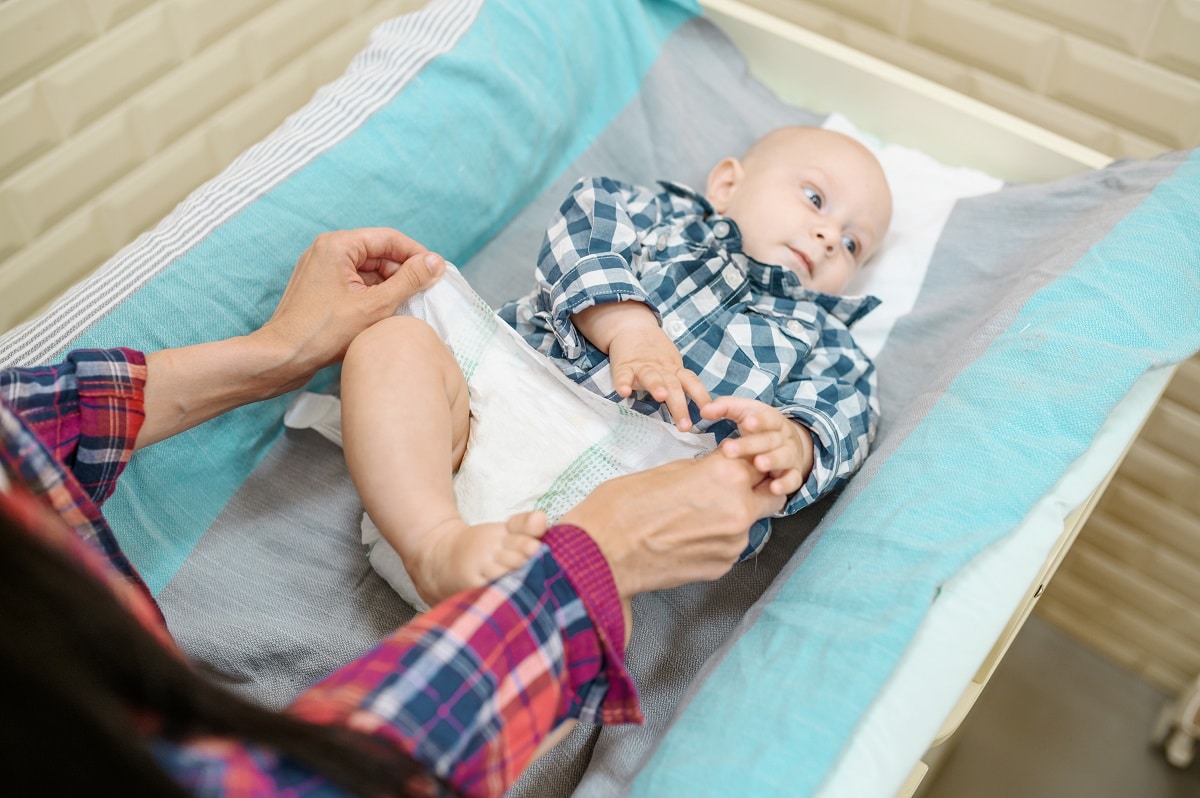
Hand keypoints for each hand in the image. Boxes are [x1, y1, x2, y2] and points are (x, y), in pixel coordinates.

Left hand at [136, 228, 443, 448]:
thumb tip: (436, 263)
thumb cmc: (323, 333)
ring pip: (368, 270)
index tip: (437, 273)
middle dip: (403, 272)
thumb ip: (408, 281)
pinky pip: (355, 284)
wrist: (281, 359)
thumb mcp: (374, 306)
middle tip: (426, 293)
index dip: (417, 254)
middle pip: (378, 253)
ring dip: (390, 285)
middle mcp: (327, 250)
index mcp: (338, 245)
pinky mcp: (320, 289)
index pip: (389, 238)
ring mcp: (321, 270)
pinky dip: (374, 295)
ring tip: (408, 306)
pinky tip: (386, 314)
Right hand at [560, 454, 783, 599]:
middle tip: (734, 483)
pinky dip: (717, 538)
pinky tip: (687, 536)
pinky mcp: (721, 567)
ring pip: (750, 521)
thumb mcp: (667, 470)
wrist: (602, 553)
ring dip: (734, 514)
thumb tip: (716, 470)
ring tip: (695, 514)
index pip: (756, 456)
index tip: (739, 454)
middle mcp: (739, 511)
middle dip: (758, 485)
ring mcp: (733, 544)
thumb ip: (703, 470)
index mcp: (725, 476)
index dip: (747, 453)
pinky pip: (731, 546)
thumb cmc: (624, 506)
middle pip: (771, 492)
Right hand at [572, 301, 709, 429]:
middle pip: (674, 387)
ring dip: (657, 386)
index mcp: (674, 370)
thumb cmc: (654, 354)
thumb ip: (679, 385)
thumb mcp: (671, 366)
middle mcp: (661, 369)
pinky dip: (623, 383)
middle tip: (684, 426)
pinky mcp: (624, 366)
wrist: (632, 328)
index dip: (701, 397)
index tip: (708, 413)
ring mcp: (642, 367)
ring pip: (652, 377)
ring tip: (661, 397)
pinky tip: (623, 392)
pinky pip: (623, 376)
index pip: (692, 383)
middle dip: (679, 407)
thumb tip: (697, 409)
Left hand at [701, 397, 814, 496]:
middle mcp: (783, 438)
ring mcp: (790, 456)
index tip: (746, 422)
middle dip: (750, 445)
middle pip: (769, 440)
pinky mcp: (793, 474)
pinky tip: (774, 488)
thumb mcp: (744, 412)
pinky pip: (792, 480)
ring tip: (759, 464)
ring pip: (783, 457)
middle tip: (729, 449)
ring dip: (772, 461)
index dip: (759, 421)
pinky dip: (785, 484)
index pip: (767, 418)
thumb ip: (724, 408)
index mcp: (773, 420)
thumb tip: (704, 410)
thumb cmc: (759, 427)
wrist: (788, 442)